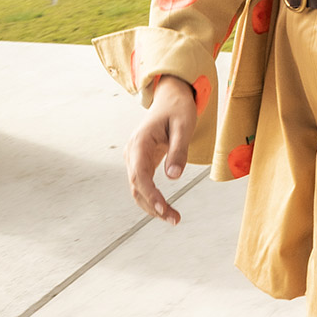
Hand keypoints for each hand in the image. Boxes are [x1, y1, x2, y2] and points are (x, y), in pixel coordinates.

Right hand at [124, 74, 197, 224]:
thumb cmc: (179, 109)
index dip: (150, 195)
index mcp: (140, 142)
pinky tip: (165, 208)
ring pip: (138, 188)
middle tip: (174, 219)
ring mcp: (134, 157)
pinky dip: (152, 197)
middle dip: (153, 206)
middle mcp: (132, 152)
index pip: (140, 175)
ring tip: (173, 218)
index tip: (163, 209)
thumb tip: (173, 177)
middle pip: (136, 186)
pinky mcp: (141, 161)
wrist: (171, 97)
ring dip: (152, 205)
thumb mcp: (184, 126)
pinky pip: (143, 183)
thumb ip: (179, 151)